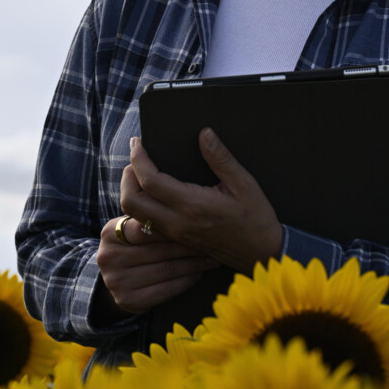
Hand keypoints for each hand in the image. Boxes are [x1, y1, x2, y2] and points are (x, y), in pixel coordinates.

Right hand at [95, 214, 220, 314]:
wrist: (118, 281)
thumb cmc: (135, 247)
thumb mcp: (132, 228)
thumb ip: (148, 216)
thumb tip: (183, 199)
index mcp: (109, 233)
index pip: (145, 228)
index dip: (174, 225)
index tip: (199, 222)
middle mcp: (108, 257)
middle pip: (159, 250)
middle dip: (190, 245)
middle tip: (214, 241)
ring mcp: (116, 281)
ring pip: (166, 270)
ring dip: (194, 264)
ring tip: (213, 257)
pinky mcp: (128, 300)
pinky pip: (165, 290)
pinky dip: (186, 281)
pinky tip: (200, 273)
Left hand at [121, 129, 284, 270]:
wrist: (261, 254)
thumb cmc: (256, 219)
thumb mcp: (245, 184)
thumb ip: (221, 159)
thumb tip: (204, 133)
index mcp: (192, 205)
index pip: (149, 181)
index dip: (138, 158)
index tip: (138, 142)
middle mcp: (177, 222)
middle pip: (130, 201)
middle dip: (127, 176)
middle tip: (136, 158)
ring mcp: (174, 233)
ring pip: (134, 215)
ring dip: (130, 192)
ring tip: (140, 173)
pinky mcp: (176, 239)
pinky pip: (145, 224)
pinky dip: (140, 206)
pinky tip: (151, 193)